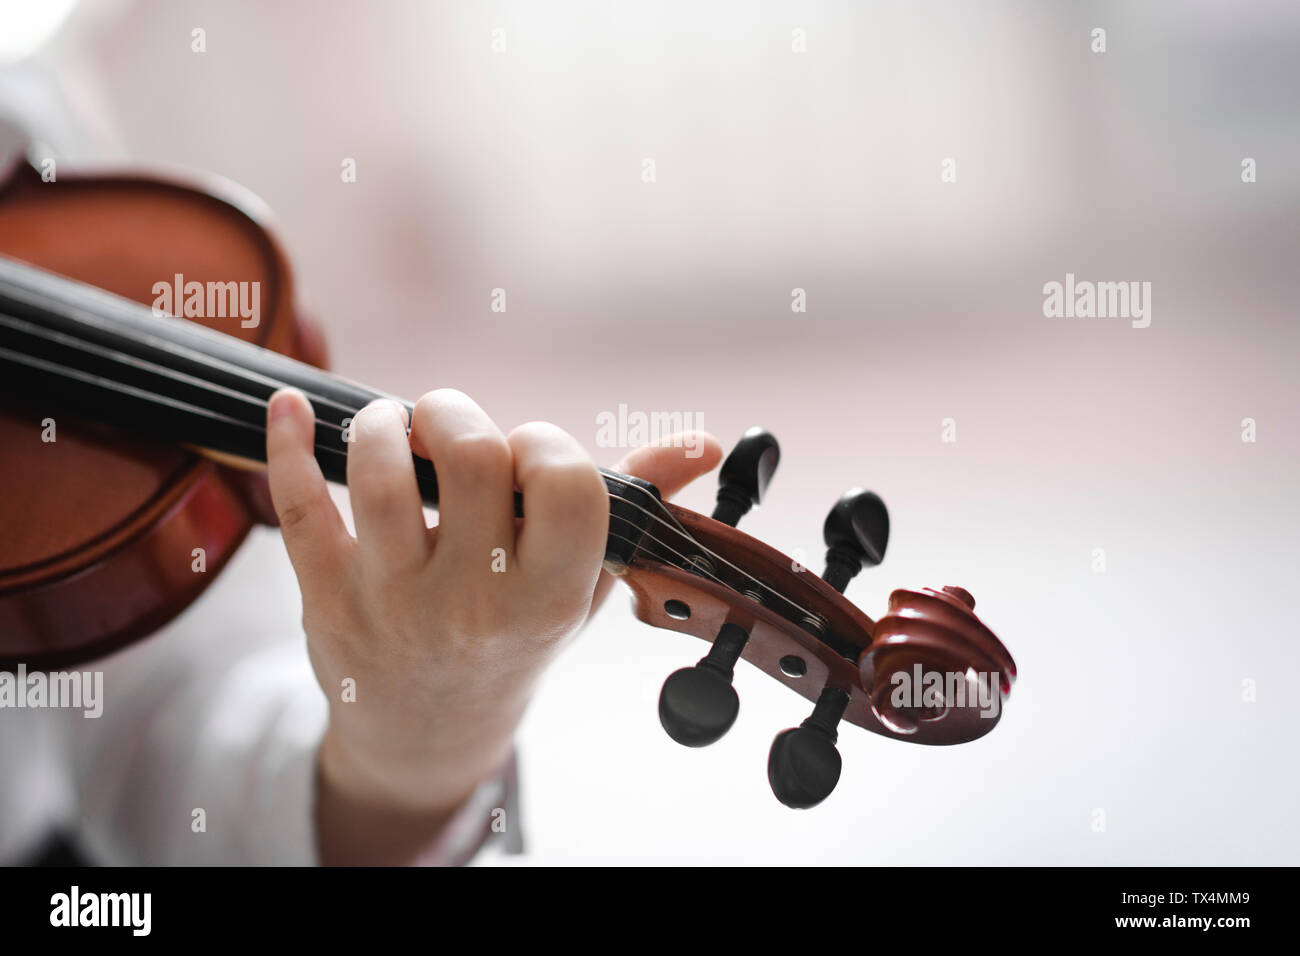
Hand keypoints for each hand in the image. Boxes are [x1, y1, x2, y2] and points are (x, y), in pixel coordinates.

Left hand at [264, 387, 718, 863]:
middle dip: (457, 414)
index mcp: (547, 596)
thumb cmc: (513, 642)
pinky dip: (287, 446)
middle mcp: (474, 601)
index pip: (567, 484)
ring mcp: (394, 600)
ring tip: (392, 428)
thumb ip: (632, 508)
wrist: (427, 732)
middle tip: (449, 426)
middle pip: (471, 458)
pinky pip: (299, 507)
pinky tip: (288, 408)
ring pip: (380, 475)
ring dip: (383, 424)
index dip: (546, 444)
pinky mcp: (327, 596)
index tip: (526, 453)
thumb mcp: (579, 586)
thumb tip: (701, 446)